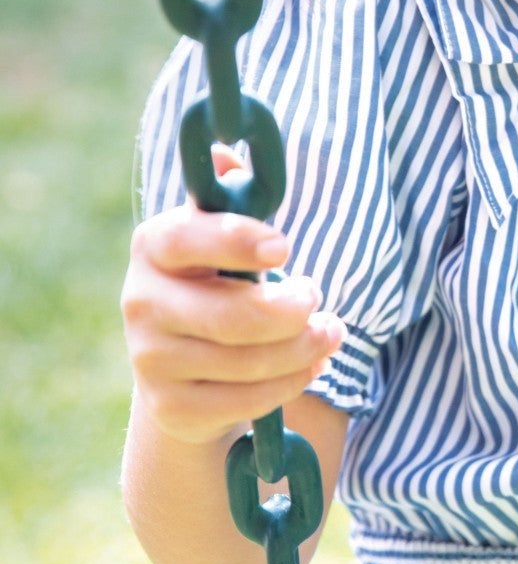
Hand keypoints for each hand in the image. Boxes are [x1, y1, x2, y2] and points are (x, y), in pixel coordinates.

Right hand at [121, 144, 346, 443]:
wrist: (182, 368)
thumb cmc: (217, 284)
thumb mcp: (221, 239)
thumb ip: (230, 199)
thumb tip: (227, 156)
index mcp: (154, 246)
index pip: (189, 239)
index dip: (238, 241)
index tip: (286, 247)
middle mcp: (141, 303)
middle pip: (231, 315)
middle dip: (293, 311)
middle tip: (319, 297)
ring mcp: (151, 359)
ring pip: (247, 361)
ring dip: (304, 347)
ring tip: (330, 332)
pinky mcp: (169, 407)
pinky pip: (246, 400)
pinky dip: (290, 383)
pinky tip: (310, 366)